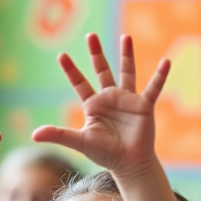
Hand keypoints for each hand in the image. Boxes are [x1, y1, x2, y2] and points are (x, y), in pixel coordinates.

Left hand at [33, 34, 169, 173]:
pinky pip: (153, 88)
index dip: (71, 70)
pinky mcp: (144, 106)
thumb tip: (34, 135)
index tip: (62, 55)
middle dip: (96, 53)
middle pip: (101, 70)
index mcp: (93, 105)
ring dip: (126, 55)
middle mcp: (110, 98)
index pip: (79, 83)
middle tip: (90, 35)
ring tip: (125, 36)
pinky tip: (166, 62)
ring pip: (127, 72)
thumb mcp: (80, 142)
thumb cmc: (105, 154)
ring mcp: (128, 100)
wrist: (129, 164)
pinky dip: (160, 76)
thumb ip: (59, 135)